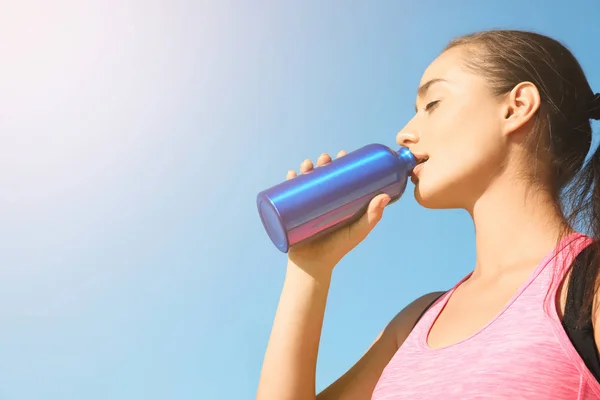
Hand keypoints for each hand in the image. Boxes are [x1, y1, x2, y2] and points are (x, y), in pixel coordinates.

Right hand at [286, 150, 390, 269]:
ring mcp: (307, 206)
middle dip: (322, 162)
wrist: (313, 266)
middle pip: (321, 176)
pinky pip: (288, 194)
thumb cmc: (337, 250)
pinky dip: (288, 182)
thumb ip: (372, 217)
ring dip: (305, 168)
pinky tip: (290, 174)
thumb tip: (384, 196)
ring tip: (307, 165)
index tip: (343, 154)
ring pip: (305, 181)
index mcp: (337, 202)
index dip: (340, 163)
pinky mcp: (292, 213)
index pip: (339, 177)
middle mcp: (322, 201)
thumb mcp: (357, 232)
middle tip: (325, 159)